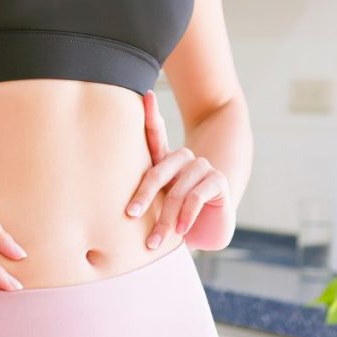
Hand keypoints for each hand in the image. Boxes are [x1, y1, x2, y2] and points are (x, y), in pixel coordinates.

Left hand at [126, 90, 235, 250]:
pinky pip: (196, 196)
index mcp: (165, 161)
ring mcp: (202, 167)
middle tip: (130, 214)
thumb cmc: (173, 221)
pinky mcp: (218, 181)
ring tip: (155, 241)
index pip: (155, 134)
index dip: (150, 114)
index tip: (146, 95)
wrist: (204, 237)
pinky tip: (181, 232)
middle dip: (144, 195)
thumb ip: (142, 198)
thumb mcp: (154, 209)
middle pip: (158, 171)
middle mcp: (184, 159)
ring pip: (177, 190)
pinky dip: (186, 217)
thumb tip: (118, 206)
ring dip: (165, 219)